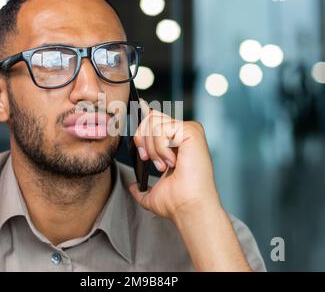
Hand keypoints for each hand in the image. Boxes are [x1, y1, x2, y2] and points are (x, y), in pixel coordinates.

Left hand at [128, 99, 221, 222]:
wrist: (187, 207)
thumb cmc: (176, 202)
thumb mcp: (151, 194)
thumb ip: (141, 188)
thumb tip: (132, 187)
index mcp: (176, 143)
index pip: (154, 119)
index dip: (141, 129)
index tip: (141, 153)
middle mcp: (184, 133)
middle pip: (150, 117)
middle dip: (142, 140)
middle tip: (148, 160)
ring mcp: (189, 131)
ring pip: (154, 122)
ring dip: (152, 148)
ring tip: (163, 165)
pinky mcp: (192, 131)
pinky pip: (163, 129)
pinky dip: (161, 148)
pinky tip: (172, 162)